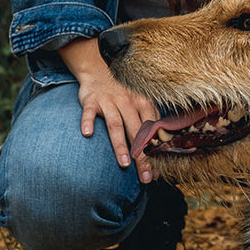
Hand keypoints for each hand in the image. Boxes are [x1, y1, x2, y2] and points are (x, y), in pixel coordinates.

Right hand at [60, 38, 158, 183]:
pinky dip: (88, 122)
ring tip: (123, 163)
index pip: (151, 133)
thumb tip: (161, 148)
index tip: (155, 173)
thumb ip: (148, 122)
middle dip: (141, 155)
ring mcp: (110, 101)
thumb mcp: (140, 104)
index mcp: (143, 105)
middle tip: (144, 176)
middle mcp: (129, 103)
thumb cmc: (122, 95)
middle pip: (137, 132)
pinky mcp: (92, 100)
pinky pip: (89, 112)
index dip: (154, 153)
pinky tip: (88, 134)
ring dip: (120, 144)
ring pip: (116, 124)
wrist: (99, 73)